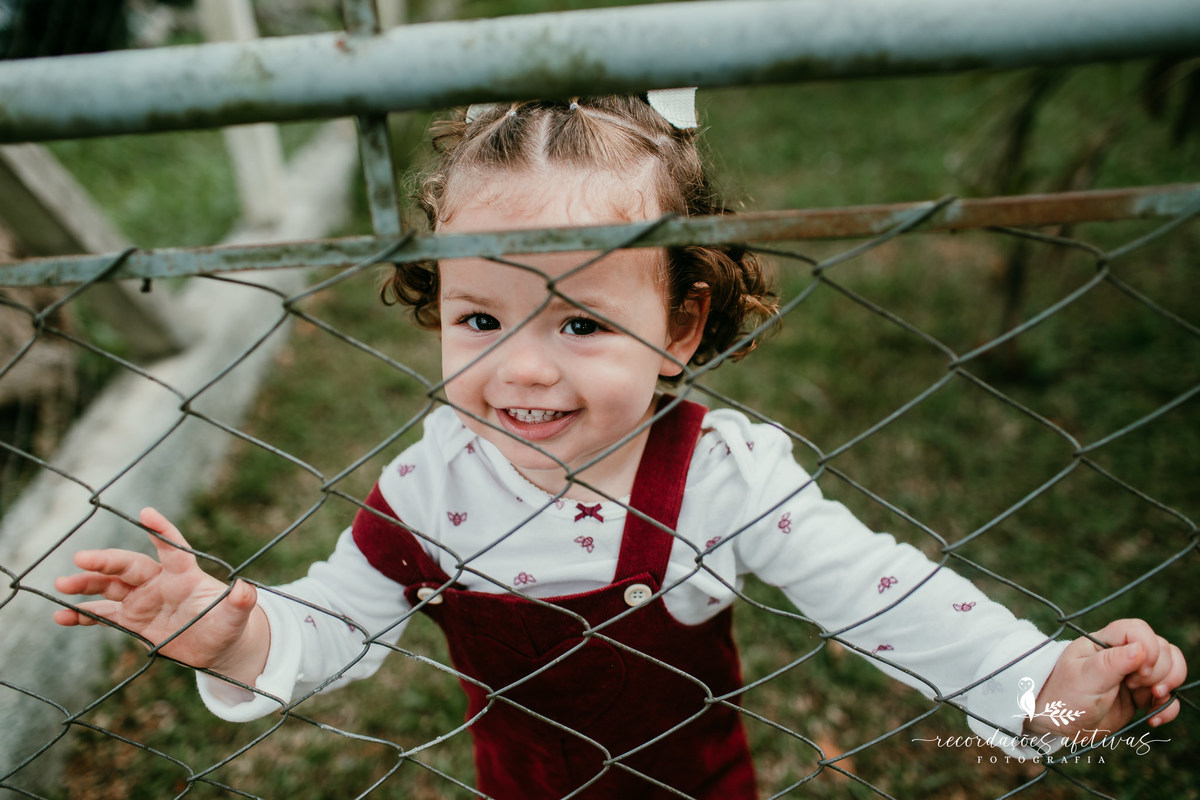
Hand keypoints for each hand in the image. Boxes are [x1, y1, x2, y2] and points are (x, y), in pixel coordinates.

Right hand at [54, 507, 269, 683]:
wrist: (217, 646)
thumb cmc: (229, 625)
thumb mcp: (236, 617)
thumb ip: (240, 602)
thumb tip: (246, 589)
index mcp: (186, 574)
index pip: (172, 547)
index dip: (162, 531)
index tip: (147, 513)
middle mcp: (160, 581)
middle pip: (129, 565)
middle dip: (105, 561)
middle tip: (81, 559)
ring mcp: (143, 599)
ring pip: (109, 586)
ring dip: (85, 585)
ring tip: (60, 585)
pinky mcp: (132, 619)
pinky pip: (102, 614)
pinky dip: (82, 614)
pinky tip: (61, 615)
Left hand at [1027, 619, 1185, 737]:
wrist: (1058, 722)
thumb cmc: (1064, 696)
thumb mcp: (1084, 679)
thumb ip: (1111, 663)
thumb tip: (1140, 649)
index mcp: (1104, 642)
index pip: (1138, 630)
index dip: (1149, 649)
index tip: (1138, 673)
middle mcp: (1122, 654)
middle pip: (1162, 648)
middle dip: (1159, 671)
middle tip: (1135, 687)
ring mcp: (1134, 674)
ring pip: (1171, 668)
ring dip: (1168, 686)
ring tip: (1150, 701)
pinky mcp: (1140, 695)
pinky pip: (1168, 695)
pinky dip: (1168, 707)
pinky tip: (1153, 718)